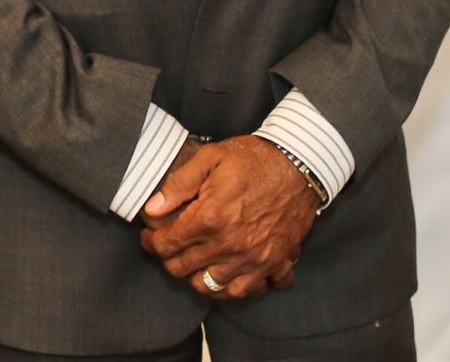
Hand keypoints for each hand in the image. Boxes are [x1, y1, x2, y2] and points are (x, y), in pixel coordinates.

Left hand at [137, 135, 315, 300]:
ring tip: (194, 262)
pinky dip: (234, 288)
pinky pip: (248, 292)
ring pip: (212, 288)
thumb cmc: (253, 158)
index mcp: (211, 217)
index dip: (151, 242)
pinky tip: (227, 273)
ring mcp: (254, 258)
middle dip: (168, 259)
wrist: (300, 165)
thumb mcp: (211, 157)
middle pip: (183, 269)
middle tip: (168, 248)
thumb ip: (179, 184)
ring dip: (197, 277)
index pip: (167, 245)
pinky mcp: (275, 263)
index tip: (149, 236)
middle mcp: (230, 244)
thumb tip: (152, 208)